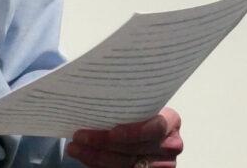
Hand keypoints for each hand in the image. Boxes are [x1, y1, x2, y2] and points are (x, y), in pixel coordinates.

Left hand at [67, 107, 182, 167]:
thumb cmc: (140, 110)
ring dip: (95, 156)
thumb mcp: (140, 103)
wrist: (144, 130)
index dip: (133, 132)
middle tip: (79, 136)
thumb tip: (93, 87)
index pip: (154, 128)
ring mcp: (159, 163)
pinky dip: (98, 165)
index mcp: (171, 121)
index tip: (112, 132)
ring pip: (124, 164)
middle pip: (134, 149)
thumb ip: (128, 101)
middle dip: (103, 143)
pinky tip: (85, 156)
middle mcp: (169, 145)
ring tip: (75, 147)